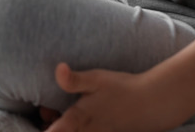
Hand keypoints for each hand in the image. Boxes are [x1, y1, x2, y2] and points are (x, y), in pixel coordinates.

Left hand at [44, 64, 182, 131]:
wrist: (152, 103)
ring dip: (63, 129)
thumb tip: (58, 68)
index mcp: (79, 118)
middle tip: (46, 114)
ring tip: (54, 118)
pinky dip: (76, 129)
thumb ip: (74, 79)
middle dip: (49, 128)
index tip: (42, 126)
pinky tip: (76, 121)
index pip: (56, 131)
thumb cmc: (122, 89)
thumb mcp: (96, 79)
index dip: (47, 130)